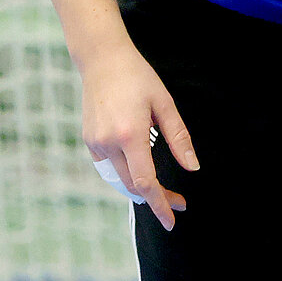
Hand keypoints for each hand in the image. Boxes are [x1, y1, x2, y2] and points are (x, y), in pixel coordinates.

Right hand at [79, 45, 198, 230]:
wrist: (102, 60)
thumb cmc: (138, 78)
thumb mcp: (164, 104)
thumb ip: (179, 138)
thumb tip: (192, 167)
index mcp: (130, 134)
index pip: (145, 182)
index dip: (160, 204)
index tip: (172, 220)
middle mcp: (108, 143)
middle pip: (133, 186)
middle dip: (156, 198)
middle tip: (178, 200)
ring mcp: (95, 144)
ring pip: (119, 181)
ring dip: (141, 190)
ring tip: (163, 192)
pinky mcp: (89, 142)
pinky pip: (109, 169)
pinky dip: (126, 177)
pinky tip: (140, 174)